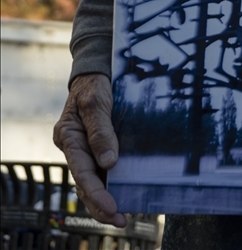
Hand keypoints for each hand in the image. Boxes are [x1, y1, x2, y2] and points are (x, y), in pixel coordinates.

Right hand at [53, 73, 125, 227]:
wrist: (96, 72)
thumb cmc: (93, 85)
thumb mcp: (95, 102)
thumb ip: (100, 131)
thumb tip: (108, 163)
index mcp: (68, 137)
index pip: (81, 171)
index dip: (96, 191)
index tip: (111, 205)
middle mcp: (74, 147)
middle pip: (84, 182)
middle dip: (100, 204)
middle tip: (118, 219)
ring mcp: (85, 149)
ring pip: (92, 181)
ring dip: (104, 200)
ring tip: (121, 216)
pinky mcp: (97, 147)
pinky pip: (101, 171)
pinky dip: (109, 185)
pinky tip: (122, 195)